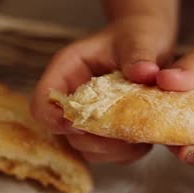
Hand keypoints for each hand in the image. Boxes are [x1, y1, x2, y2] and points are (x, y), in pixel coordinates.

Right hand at [30, 12, 175, 162]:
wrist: (151, 46)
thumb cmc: (138, 36)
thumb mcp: (139, 38)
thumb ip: (138, 54)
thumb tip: (144, 72)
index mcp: (67, 70)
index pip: (42, 102)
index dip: (53, 119)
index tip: (78, 125)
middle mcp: (71, 98)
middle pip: (63, 133)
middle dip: (93, 138)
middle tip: (123, 133)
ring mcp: (86, 119)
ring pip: (87, 149)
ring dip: (112, 148)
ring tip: (138, 135)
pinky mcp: (104, 135)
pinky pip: (109, 154)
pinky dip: (127, 152)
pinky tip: (144, 137)